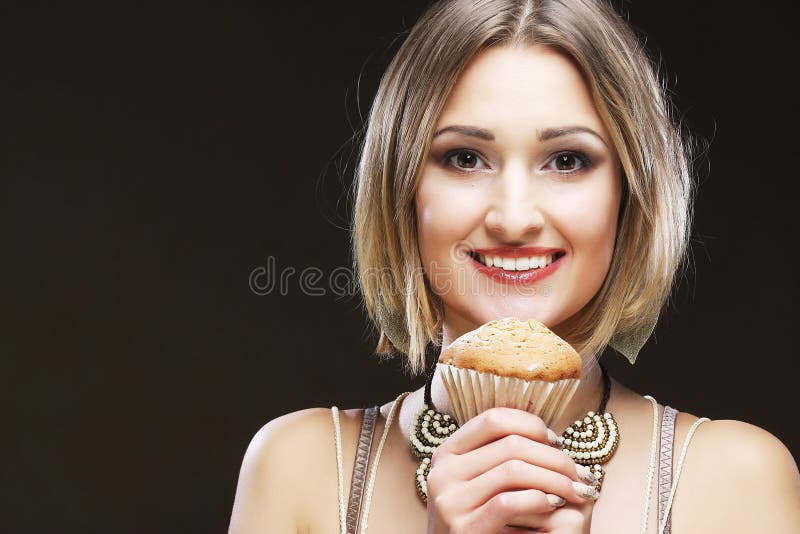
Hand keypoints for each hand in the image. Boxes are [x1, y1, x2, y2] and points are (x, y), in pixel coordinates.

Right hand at [425, 407, 599, 533]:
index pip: (493, 419)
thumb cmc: (481, 519)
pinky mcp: (464, 528)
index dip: (531, 425)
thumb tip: (552, 440)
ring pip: (514, 470)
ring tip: (575, 490)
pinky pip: (508, 502)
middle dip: (554, 457)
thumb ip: (502, 457)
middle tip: (578, 473)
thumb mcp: (481, 482)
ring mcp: (450, 501)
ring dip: (555, 479)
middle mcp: (443, 473)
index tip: (556, 442)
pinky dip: (538, 499)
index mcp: (447, 453)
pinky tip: (553, 504)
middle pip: (510, 444)